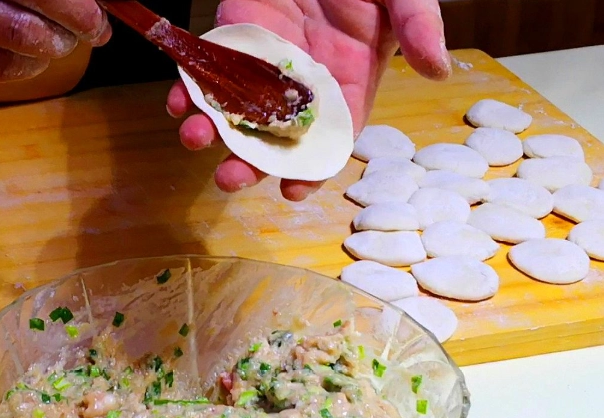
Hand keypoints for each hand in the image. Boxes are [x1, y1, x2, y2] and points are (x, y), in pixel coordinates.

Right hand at [0, 0, 111, 80]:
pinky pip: (1, 69)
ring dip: (54, 46)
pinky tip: (31, 56)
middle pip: (37, 4)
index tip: (101, 15)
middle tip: (94, 30)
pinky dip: (29, 66)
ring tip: (56, 41)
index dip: (80, 5)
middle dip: (78, 22)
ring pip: (22, 42)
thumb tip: (96, 8)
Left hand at [167, 0, 450, 200]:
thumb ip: (420, 28)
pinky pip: (207, 72)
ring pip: (232, 109)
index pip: (327, 140)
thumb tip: (439, 70)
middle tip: (230, 178)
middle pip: (271, 136)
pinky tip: (178, 101)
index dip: (308, 169)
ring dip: (210, 129)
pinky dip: (189, 88)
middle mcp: (300, 84)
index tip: (292, 191)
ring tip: (195, 138)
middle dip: (248, 161)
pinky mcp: (232, 37)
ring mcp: (262, 63)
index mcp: (345, 85)